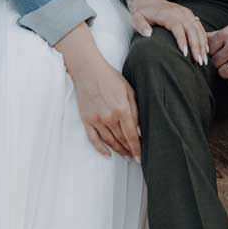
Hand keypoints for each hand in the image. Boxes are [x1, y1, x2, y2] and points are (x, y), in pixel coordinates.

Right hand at [63, 44, 142, 160]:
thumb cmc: (110, 78)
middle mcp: (109, 117)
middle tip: (135, 157)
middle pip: (121, 140)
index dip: (137, 148)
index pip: (132, 135)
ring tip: (126, 156)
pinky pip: (93, 139)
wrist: (88, 71)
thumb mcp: (128, 91)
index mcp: (122, 109)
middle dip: (129, 150)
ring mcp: (97, 120)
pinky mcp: (87, 120)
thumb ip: (135, 110)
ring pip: (109, 141)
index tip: (141, 158)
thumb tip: (140, 128)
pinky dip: (100, 149)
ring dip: (118, 150)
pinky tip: (107, 154)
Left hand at [130, 1, 208, 65]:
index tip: (185, 54)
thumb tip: (148, 34)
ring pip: (198, 29)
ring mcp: (186, 13)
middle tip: (199, 61)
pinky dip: (204, 38)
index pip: (177, 27)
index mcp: (167, 14)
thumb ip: (140, 25)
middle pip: (191, 29)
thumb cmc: (143, 14)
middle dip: (196, 46)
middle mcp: (179, 12)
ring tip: (204, 60)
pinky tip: (205, 51)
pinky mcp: (190, 15)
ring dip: (202, 44)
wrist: (151, 1)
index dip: (182, 40)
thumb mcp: (136, 18)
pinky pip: (200, 27)